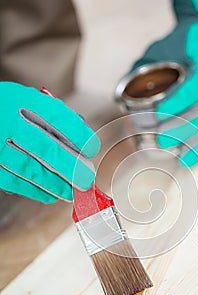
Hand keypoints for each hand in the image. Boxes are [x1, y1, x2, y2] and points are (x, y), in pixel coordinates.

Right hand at [0, 82, 99, 202]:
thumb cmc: (8, 109)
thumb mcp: (28, 101)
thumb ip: (53, 118)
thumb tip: (80, 145)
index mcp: (22, 100)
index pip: (57, 118)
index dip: (79, 136)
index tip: (92, 149)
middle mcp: (8, 122)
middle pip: (45, 148)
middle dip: (71, 167)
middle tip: (86, 179)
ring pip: (30, 169)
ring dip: (55, 184)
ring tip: (71, 191)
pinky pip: (14, 182)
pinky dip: (35, 191)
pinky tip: (50, 193)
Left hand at [131, 0, 197, 166]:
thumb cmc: (180, 44)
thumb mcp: (161, 47)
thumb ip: (141, 68)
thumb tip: (119, 97)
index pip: (195, 84)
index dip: (178, 101)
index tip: (158, 114)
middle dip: (183, 126)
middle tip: (160, 139)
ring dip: (196, 141)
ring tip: (177, 156)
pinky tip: (189, 159)